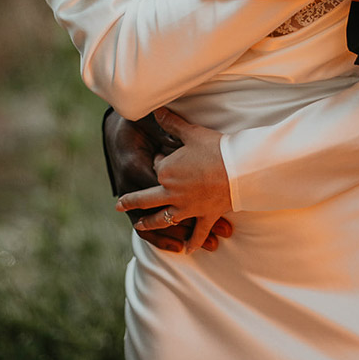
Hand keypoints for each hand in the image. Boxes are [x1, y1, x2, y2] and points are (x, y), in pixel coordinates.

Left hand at [115, 108, 233, 253]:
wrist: (239, 168)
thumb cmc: (215, 148)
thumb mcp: (191, 132)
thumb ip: (171, 122)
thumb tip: (156, 109)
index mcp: (165, 172)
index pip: (156, 167)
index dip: (161, 159)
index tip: (170, 152)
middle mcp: (171, 193)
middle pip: (147, 198)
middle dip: (131, 201)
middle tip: (118, 205)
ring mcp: (187, 207)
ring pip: (163, 219)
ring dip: (150, 223)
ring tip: (139, 226)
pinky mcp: (204, 216)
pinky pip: (196, 233)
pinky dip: (191, 242)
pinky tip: (185, 250)